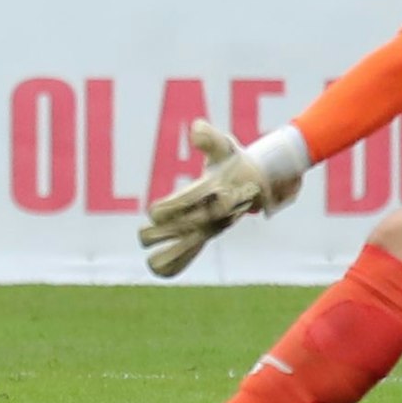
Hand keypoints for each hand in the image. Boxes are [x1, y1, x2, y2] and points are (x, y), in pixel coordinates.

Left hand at [138, 119, 302, 277]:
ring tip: (151, 263)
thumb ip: (210, 137)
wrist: (258, 180)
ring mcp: (212, 226)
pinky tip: (159, 272)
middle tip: (142, 237)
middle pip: (189, 226)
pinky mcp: (208, 234)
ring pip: (192, 244)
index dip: (173, 208)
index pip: (192, 201)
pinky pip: (194, 250)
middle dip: (165, 233)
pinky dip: (179, 262)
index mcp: (215, 190)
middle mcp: (214, 212)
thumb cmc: (233, 159)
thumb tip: (196, 131)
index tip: (153, 214)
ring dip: (172, 254)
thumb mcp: (224, 144)